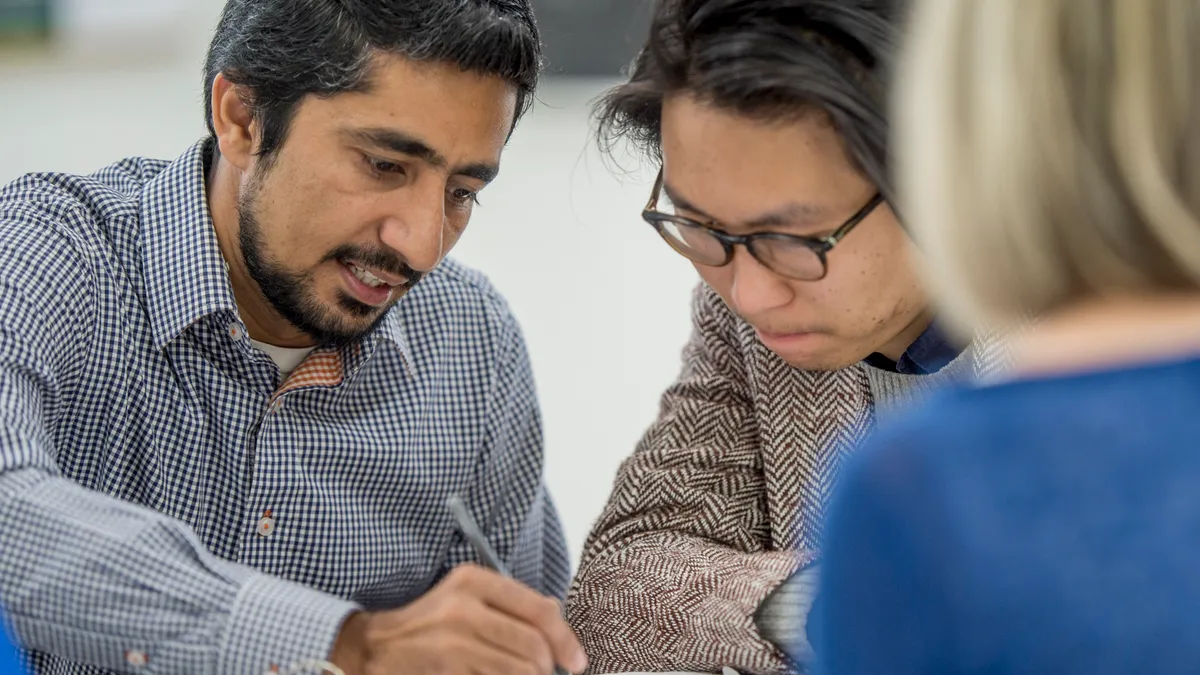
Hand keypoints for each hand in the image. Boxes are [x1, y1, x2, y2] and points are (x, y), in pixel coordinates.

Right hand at [330, 564, 587, 674]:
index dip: (566, 639)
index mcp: (473, 581)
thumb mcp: (464, 599)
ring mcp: (453, 641)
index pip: (539, 609)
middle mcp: (464, 607)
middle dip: (547, 667)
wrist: (372, 649)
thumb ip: (509, 604)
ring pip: (520, 669)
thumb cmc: (428, 626)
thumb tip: (558, 618)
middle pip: (534, 644)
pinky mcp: (447, 668)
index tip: (576, 661)